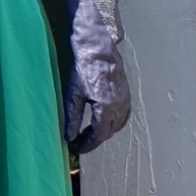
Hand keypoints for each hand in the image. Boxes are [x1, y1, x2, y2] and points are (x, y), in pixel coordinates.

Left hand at [60, 0, 129, 154]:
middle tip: (79, 141)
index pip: (98, 136)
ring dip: (105, 131)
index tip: (76, 149)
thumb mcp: (73, 95)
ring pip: (118, 124)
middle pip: (109, 132)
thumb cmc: (84, 67)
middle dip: (94, 139)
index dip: (86, 145)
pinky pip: (124, 113)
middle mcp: (120, 106)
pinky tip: (103, 118)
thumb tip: (68, 137)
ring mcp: (125, 98)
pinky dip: (114, 121)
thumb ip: (72, 118)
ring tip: (89, 132)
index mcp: (106, 109)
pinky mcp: (126, 91)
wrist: (98, 46)